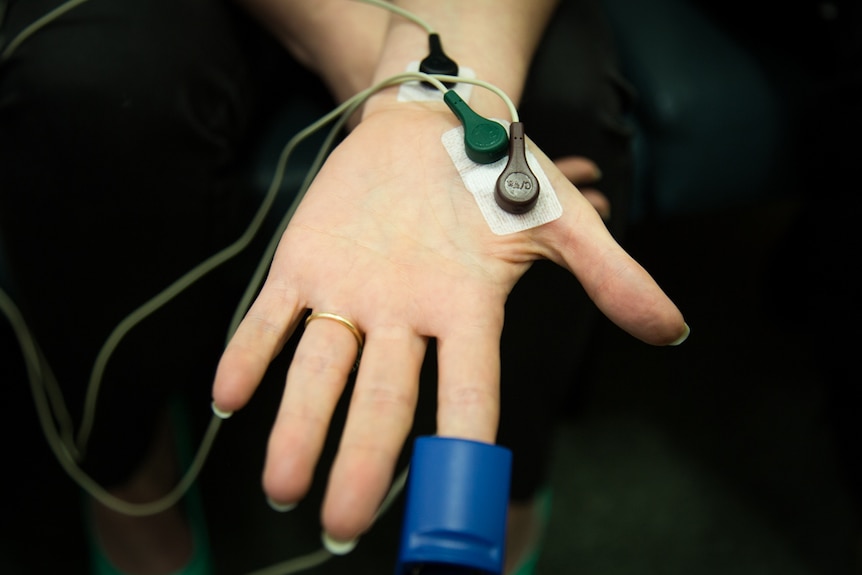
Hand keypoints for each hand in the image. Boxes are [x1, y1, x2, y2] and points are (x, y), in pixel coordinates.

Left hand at [212, 103, 685, 544]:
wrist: (426, 125)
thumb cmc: (491, 178)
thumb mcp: (559, 222)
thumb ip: (610, 276)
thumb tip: (672, 330)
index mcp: (465, 315)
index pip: (470, 394)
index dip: (466, 450)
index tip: (455, 510)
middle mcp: (404, 319)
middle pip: (384, 401)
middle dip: (364, 463)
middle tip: (341, 526)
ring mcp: (350, 294)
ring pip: (320, 370)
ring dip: (298, 426)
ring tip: (282, 486)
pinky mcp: (303, 264)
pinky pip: (270, 316)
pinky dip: (250, 353)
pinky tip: (229, 397)